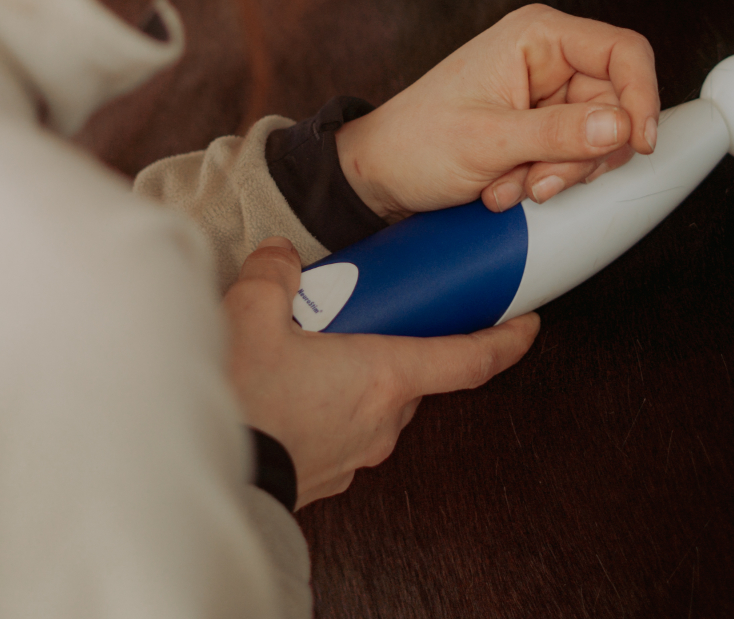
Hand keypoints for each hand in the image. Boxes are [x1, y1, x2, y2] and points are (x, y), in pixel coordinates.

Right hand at [225, 239, 538, 506]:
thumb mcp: (252, 315)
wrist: (204, 476)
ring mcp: (357, 455)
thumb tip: (281, 257)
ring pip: (378, 404)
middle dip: (399, 345)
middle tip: (369, 317)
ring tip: (314, 353)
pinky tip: (291, 393)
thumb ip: (274, 275)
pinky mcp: (327, 476)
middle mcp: (384, 420)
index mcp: (385, 377)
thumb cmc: (242, 402)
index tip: (529, 323)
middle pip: (415, 375)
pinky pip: (345, 431)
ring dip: (359, 378)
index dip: (507, 340)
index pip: (470, 360)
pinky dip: (332, 408)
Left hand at [335, 4, 658, 218]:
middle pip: (615, 105)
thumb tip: (622, 127)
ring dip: (561, 173)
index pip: (623, 51)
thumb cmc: (416, 142)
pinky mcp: (542, 127)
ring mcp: (547, 95)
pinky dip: (550, 180)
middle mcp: (548, 59)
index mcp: (537, 36)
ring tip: (510, 185)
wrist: (380, 175)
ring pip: (599, 138)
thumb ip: (560, 134)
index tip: (639, 141)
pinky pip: (575, 156)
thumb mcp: (489, 140)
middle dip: (582, 155)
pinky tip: (509, 186)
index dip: (642, 95)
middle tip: (541, 181)